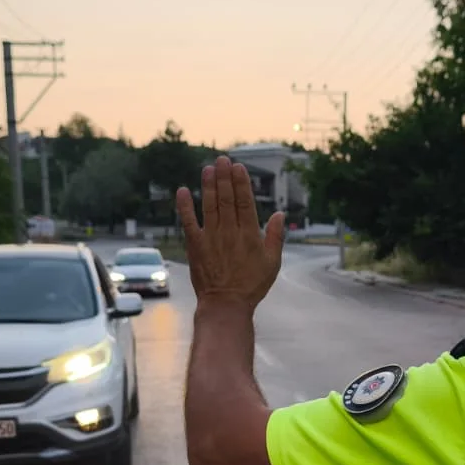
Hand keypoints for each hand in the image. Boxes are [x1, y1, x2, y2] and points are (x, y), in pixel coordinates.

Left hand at [176, 155, 286, 308]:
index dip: (240, 183)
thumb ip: (276, 237)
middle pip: (226, 199)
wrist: (226, 305)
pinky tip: (183, 191)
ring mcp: (211, 238)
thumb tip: (281, 214)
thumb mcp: (272, 263)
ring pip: (209, 206)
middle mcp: (230, 233)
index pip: (244, 202)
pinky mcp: (196, 246)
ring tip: (207, 169)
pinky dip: (185, 206)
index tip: (237, 167)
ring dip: (208, 186)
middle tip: (221, 160)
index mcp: (249, 235)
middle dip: (224, 177)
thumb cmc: (252, 285)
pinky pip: (189, 222)